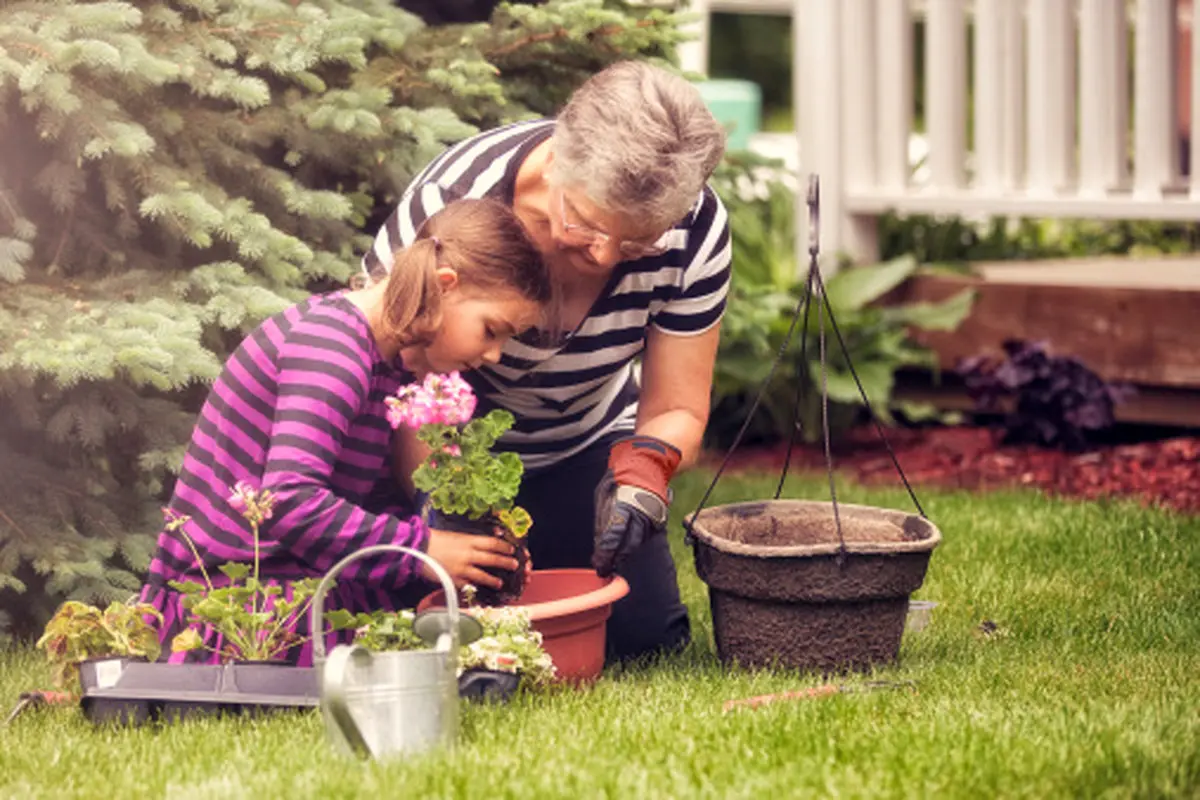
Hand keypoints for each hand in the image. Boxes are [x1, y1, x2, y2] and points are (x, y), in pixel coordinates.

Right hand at [423, 528, 518, 589]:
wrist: (419, 547)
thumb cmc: (436, 539)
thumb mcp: (457, 536)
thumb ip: (471, 541)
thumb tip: (484, 543)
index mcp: (469, 540)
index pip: (493, 543)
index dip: (504, 547)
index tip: (511, 550)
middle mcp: (469, 554)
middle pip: (492, 559)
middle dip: (506, 563)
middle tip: (514, 565)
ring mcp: (462, 568)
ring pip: (483, 576)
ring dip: (493, 580)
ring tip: (500, 583)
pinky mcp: (454, 579)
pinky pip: (468, 585)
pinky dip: (474, 588)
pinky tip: (479, 590)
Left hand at [591, 435, 680, 576]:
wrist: (645, 466)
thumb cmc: (619, 480)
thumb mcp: (603, 496)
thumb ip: (603, 520)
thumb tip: (600, 544)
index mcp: (623, 507)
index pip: (613, 537)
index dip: (605, 554)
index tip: (599, 565)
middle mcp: (640, 516)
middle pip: (627, 547)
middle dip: (615, 559)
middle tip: (604, 568)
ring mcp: (651, 519)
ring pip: (636, 545)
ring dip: (624, 554)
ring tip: (613, 559)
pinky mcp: (657, 521)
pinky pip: (643, 538)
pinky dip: (633, 543)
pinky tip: (625, 545)